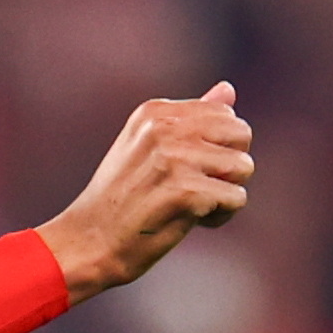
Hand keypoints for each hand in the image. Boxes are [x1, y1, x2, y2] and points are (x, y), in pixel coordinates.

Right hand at [41, 82, 253, 301]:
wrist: (88, 244)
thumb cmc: (120, 200)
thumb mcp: (147, 146)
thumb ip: (190, 119)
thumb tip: (228, 88)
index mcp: (156, 112)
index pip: (225, 114)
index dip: (216, 148)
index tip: (186, 170)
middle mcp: (165, 128)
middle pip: (241, 134)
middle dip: (229, 165)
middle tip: (196, 187)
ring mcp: (175, 159)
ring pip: (244, 167)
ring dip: (225, 193)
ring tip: (193, 206)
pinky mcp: (186, 191)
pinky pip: (237, 199)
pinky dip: (221, 217)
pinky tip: (193, 222)